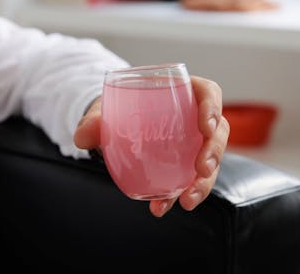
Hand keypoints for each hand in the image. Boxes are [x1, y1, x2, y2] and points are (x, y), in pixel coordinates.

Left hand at [74, 76, 229, 216]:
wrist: (113, 127)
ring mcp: (192, 142)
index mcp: (182, 93)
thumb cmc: (117, 110)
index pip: (209, 93)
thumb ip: (93, 122)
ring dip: (203, 183)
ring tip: (186, 200)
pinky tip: (162, 206)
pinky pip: (189, 179)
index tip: (206, 126)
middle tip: (201, 170)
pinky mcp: (184, 163)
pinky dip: (178, 194)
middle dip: (214, 153)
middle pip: (217, 131)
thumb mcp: (105, 111)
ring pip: (210, 160)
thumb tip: (82, 137)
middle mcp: (193, 117)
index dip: (213, 107)